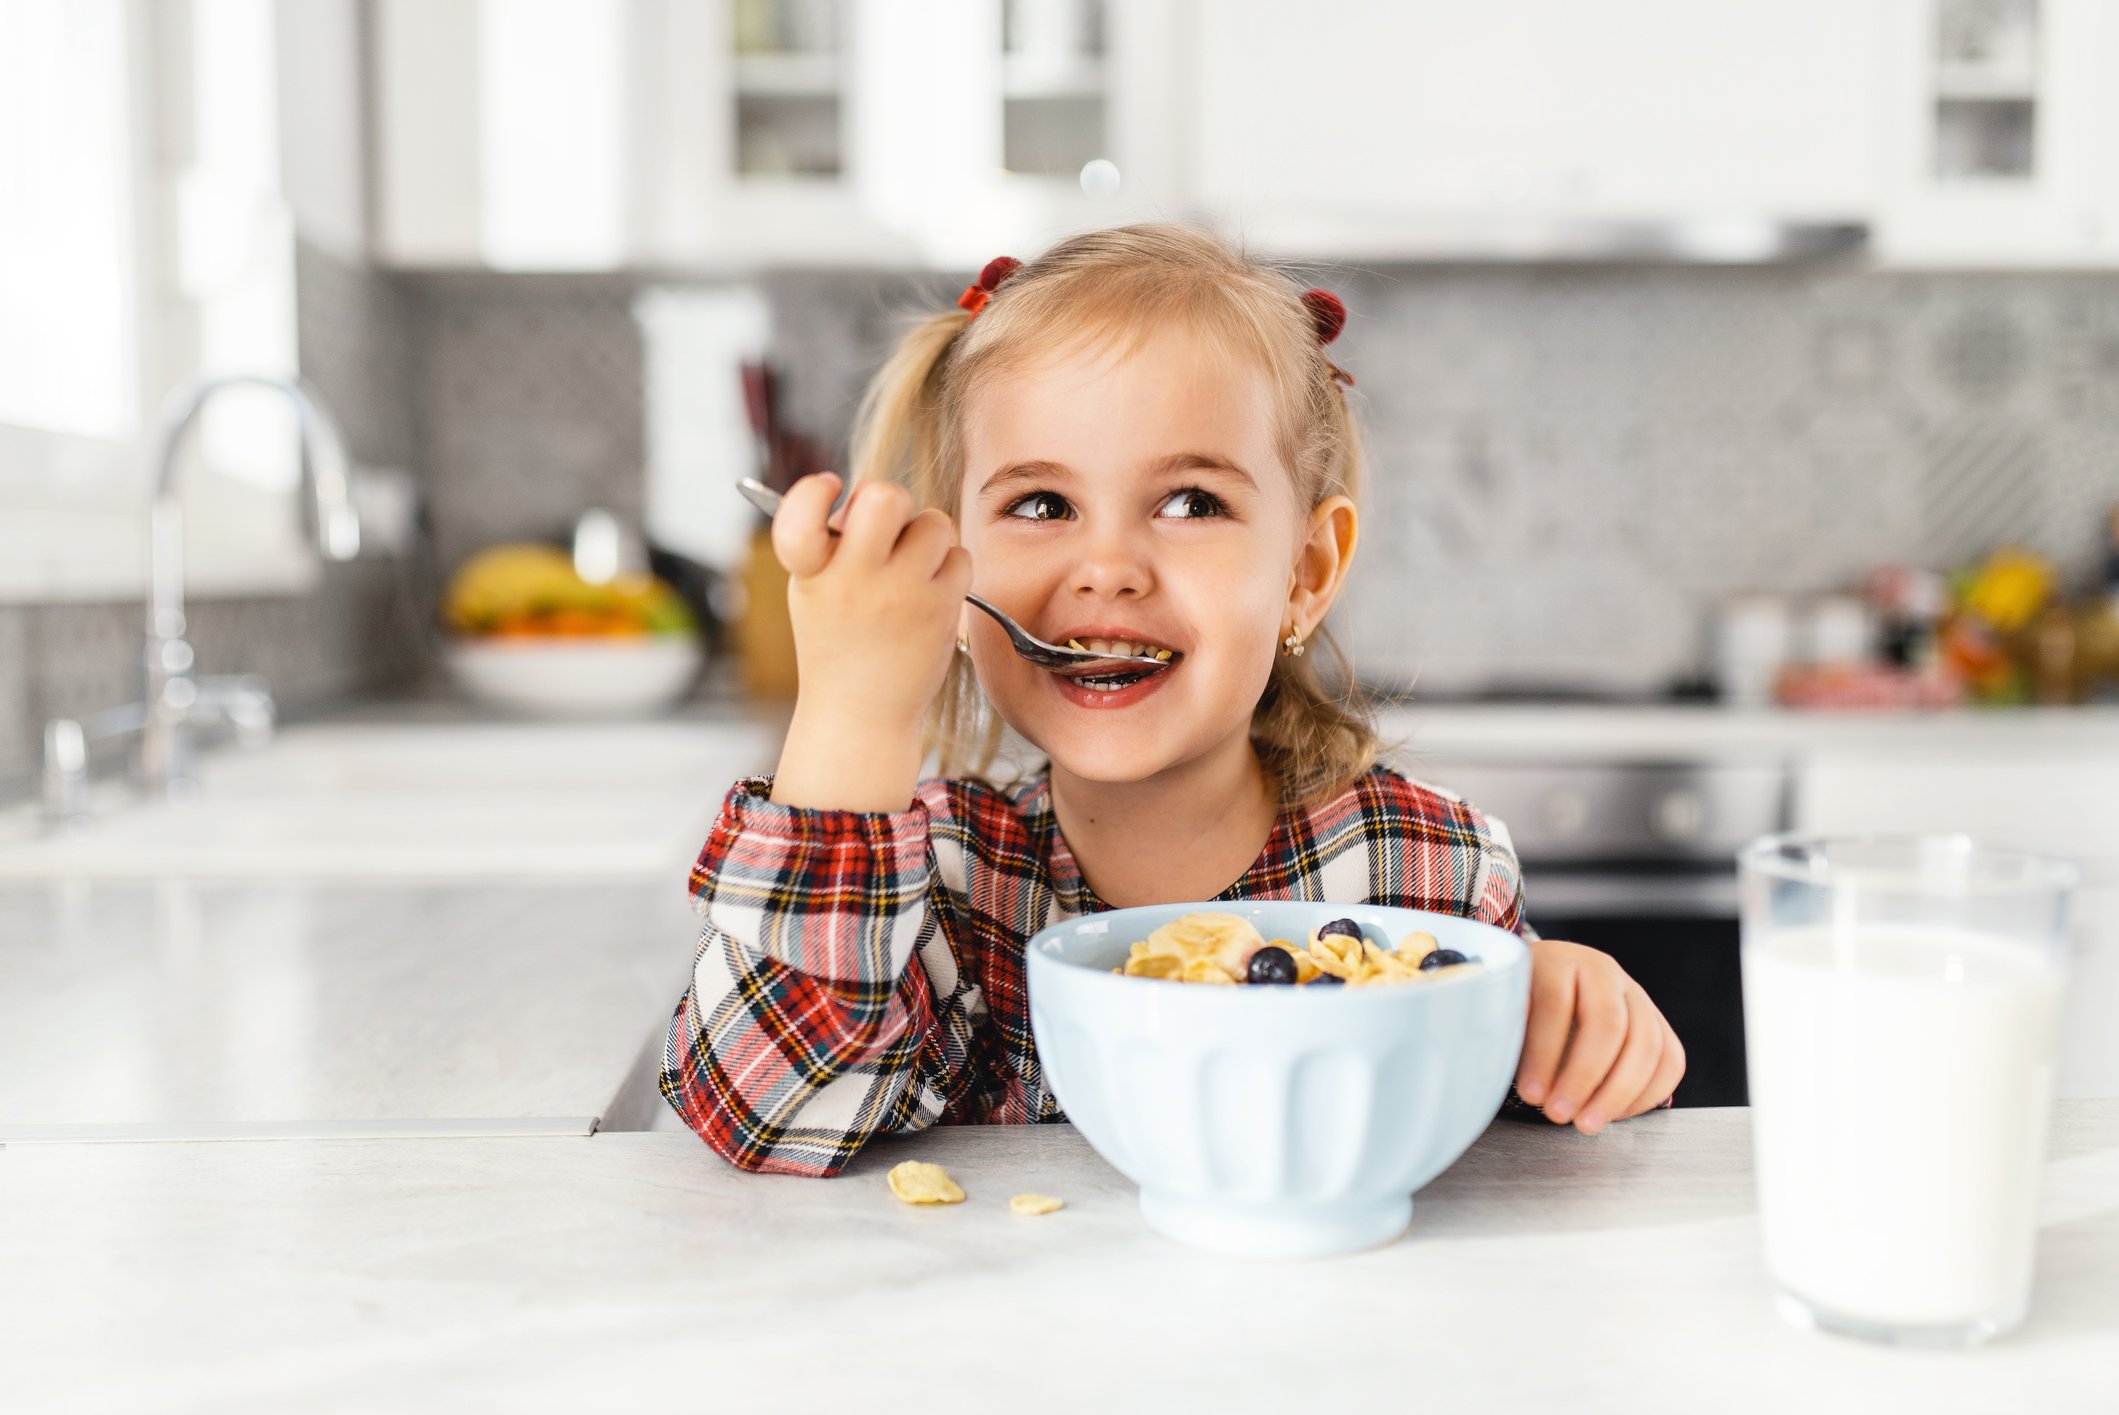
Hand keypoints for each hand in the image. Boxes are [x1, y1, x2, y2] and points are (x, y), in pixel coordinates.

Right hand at [769, 473, 972, 812]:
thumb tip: (876, 495)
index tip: (830, 488)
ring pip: (934, 522)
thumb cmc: (838, 641)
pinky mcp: (940, 609)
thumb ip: (835, 540)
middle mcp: (854, 579)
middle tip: (885, 526)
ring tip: (909, 568)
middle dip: (889, 499)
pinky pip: (960, 556)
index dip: (813, 489)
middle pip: (886, 496)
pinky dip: (948, 567)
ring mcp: (902, 594)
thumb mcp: (815, 588)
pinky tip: (928, 592)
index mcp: (810, 572)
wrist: (863, 713)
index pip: (799, 512)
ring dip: (926, 536)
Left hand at [1514, 939, 1684, 1133]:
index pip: (1557, 1005)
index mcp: (1559, 961)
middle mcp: (1603, 971)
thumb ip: (1504, 1030)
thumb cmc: (1522, 1001)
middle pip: (1609, 1024)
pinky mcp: (1657, 1021)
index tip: (1530, 1094)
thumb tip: (1493, 1068)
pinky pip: (1670, 1059)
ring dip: (1619, 1093)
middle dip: (1585, 1077)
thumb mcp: (1504, 1006)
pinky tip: (1616, 1113)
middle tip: (1560, 1114)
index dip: (1544, 1054)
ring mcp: (1636, 995)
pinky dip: (1648, 1093)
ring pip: (1647, 1044)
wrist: (1549, 979)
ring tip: (1587, 1124)